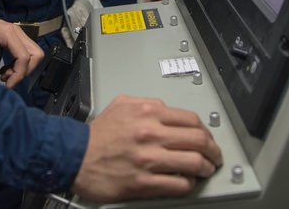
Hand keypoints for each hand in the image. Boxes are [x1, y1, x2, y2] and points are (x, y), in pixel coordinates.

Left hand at [0, 8, 43, 87]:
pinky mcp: (14, 38)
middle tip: (9, 80)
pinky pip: (26, 53)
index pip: (23, 56)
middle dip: (25, 71)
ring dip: (24, 68)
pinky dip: (20, 65)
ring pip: (34, 54)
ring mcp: (16, 34)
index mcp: (7, 33)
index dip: (19, 74)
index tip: (7, 85)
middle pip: (35, 54)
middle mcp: (16, 32)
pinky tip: (5, 70)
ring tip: (6, 76)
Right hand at [71, 95, 222, 202]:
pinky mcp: (143, 182)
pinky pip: (178, 184)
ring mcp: (148, 159)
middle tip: (214, 156)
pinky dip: (188, 184)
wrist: (73, 155)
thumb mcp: (122, 104)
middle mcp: (151, 134)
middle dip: (213, 150)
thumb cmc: (97, 135)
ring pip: (193, 163)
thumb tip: (167, 110)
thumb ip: (147, 104)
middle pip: (198, 140)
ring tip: (205, 170)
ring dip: (205, 168)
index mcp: (148, 112)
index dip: (206, 131)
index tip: (208, 138)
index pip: (191, 120)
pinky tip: (187, 182)